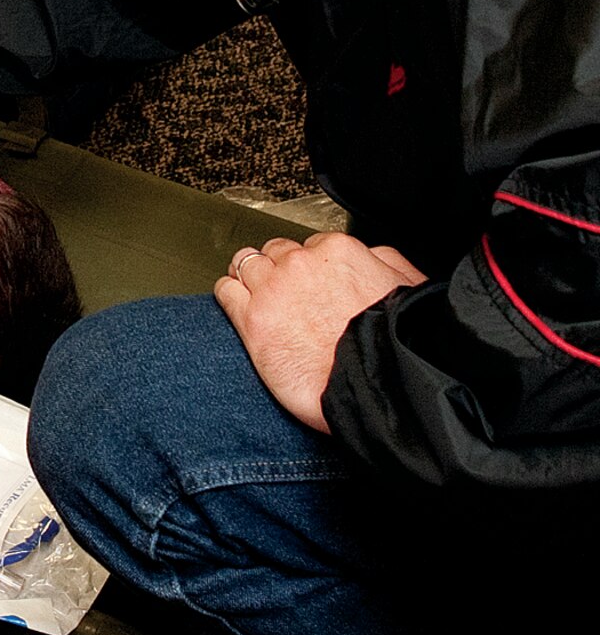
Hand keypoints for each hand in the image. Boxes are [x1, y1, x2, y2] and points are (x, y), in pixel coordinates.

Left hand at [214, 233, 426, 432]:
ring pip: (246, 263)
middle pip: (276, 252)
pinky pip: (226, 291)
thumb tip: (372, 254)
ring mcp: (272, 289)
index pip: (311, 246)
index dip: (311, 266)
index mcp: (338, 252)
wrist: (379, 389)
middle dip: (279, 269)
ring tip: (254, 292)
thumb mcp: (408, 288)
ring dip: (249, 276)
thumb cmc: (396, 347)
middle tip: (285, 291)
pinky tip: (237, 303)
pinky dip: (229, 293)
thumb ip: (384, 261)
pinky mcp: (252, 319)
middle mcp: (301, 264)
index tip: (312, 283)